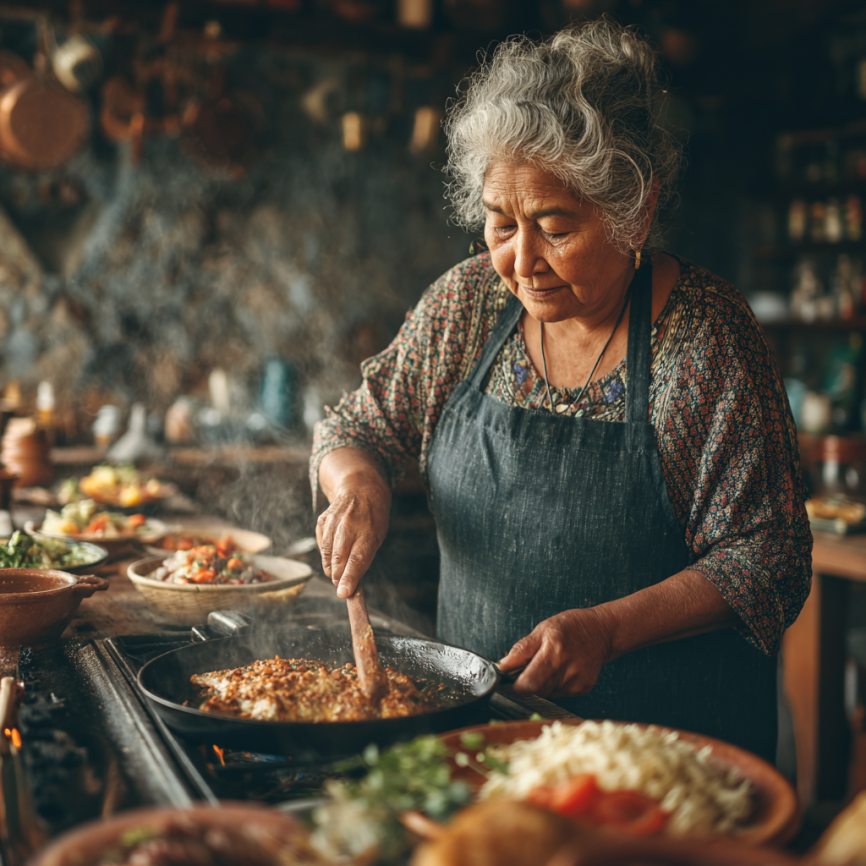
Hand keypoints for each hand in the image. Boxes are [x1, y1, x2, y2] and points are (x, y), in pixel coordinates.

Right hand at [316, 477, 390, 598]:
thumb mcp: (378, 535)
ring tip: (337, 573)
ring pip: (326, 555)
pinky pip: (321, 546)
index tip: (343, 593)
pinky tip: (334, 554)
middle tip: (341, 587)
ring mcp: (333, 521)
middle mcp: (349, 525)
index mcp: (369, 530)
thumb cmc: (374, 517)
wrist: (360, 487)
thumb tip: (351, 583)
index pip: (358, 559)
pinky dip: (326, 555)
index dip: (349, 578)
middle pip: (339, 559)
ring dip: (331, 569)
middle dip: (338, 577)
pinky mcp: (322, 521)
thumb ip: (365, 558)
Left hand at [499, 608, 613, 697]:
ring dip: (543, 683)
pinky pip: (559, 693)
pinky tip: (562, 669)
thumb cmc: (571, 627)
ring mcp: (576, 682)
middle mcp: (566, 670)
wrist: (601, 632)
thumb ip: (521, 650)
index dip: (518, 684)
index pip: (529, 684)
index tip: (515, 677)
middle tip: (534, 666)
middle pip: (537, 691)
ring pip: (547, 693)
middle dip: (529, 682)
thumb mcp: (542, 630)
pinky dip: (555, 684)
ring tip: (551, 664)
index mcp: (554, 652)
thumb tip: (503, 666)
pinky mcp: (583, 688)